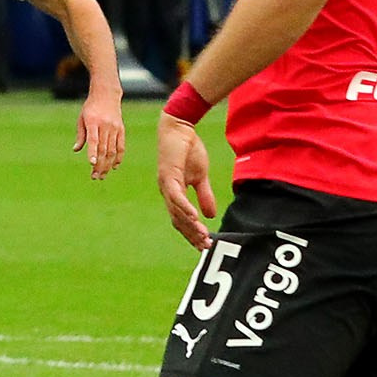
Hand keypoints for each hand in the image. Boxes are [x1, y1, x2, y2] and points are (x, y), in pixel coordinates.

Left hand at [77, 89, 125, 178]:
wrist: (107, 95)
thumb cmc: (90, 108)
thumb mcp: (82, 119)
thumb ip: (81, 135)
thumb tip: (76, 150)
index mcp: (93, 122)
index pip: (93, 140)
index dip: (93, 152)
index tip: (92, 164)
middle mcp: (105, 126)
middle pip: (103, 149)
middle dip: (99, 165)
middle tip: (95, 177)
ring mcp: (115, 128)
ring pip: (112, 150)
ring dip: (107, 165)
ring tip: (102, 175)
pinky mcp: (121, 130)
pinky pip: (121, 146)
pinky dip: (118, 158)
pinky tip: (114, 167)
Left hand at [157, 113, 217, 249]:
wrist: (179, 128)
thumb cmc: (188, 150)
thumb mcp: (200, 176)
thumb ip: (204, 195)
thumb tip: (210, 215)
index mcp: (173, 193)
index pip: (181, 219)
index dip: (191, 232)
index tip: (204, 244)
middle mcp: (167, 192)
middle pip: (178, 220)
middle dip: (192, 235)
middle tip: (206, 247)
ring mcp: (166, 184)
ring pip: (177, 212)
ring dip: (190, 226)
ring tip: (202, 237)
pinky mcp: (169, 175)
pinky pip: (176, 196)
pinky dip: (185, 208)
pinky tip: (195, 218)